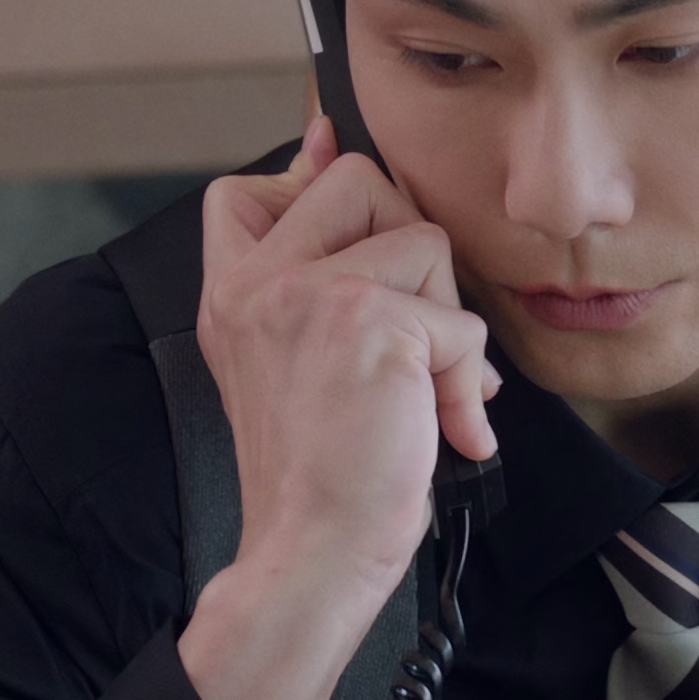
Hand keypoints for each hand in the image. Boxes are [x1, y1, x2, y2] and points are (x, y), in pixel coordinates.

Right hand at [176, 117, 500, 699]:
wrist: (314, 548)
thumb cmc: (321, 467)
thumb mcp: (299, 359)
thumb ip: (319, 271)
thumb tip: (333, 151)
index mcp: (233, 293)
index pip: (250, 187)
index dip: (309, 173)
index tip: (331, 170)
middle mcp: (258, 284)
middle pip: (358, 181)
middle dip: (408, 247)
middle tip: (404, 328)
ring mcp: (308, 295)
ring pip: (425, 242)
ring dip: (446, 322)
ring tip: (418, 390)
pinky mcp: (369, 321)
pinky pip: (459, 320)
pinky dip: (465, 378)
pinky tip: (437, 424)